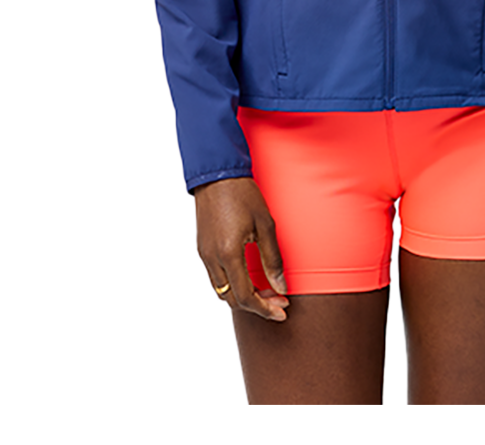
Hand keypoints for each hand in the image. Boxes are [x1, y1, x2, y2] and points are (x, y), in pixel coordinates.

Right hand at [192, 177, 289, 320]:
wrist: (218, 174)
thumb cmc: (242, 194)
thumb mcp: (265, 224)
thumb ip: (272, 259)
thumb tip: (280, 286)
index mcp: (229, 254)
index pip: (246, 297)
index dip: (265, 308)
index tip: (282, 310)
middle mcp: (213, 259)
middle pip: (233, 300)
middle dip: (257, 305)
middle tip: (279, 301)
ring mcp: (205, 254)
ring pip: (223, 291)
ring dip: (244, 296)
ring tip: (267, 291)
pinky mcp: (202, 248)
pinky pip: (216, 278)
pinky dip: (233, 284)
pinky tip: (250, 277)